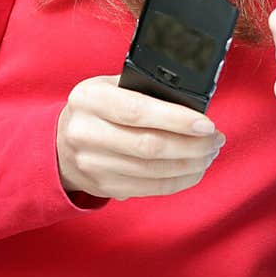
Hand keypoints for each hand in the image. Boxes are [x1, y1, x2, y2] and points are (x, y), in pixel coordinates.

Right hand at [57, 75, 225, 199]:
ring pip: (153, 171)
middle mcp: (86, 132)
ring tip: (210, 153)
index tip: (207, 124)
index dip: (177, 119)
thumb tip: (193, 104)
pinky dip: (179, 180)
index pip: (138, 111)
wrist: (59, 144)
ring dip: (190, 164)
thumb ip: (144, 90)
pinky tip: (195, 170)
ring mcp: (92, 164)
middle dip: (192, 145)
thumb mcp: (109, 87)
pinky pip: (150, 188)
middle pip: (149, 146)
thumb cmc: (97, 108)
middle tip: (216, 139)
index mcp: (89, 98)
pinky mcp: (103, 186)